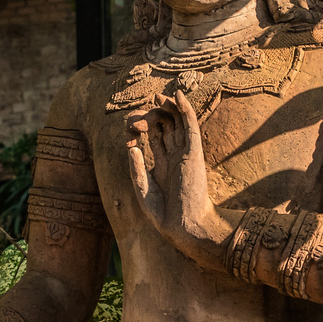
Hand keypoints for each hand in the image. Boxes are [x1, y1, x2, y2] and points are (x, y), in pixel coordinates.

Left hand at [126, 93, 231, 267]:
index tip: (129, 129)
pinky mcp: (193, 152)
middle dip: (152, 116)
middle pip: (165, 125)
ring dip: (168, 107)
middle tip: (138, 118)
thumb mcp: (142, 188)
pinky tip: (177, 96)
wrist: (183, 226)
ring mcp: (185, 152)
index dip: (142, 127)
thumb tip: (131, 147)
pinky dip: (185, 109)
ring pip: (178, 122)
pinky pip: (190, 126)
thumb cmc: (164, 213)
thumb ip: (136, 168)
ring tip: (159, 96)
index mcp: (164, 163)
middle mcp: (175, 155)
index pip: (155, 136)